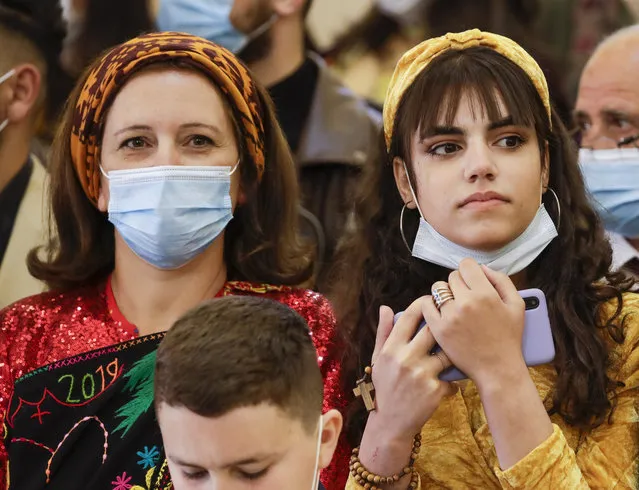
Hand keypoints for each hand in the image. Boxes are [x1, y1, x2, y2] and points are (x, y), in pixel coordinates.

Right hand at [368, 297, 454, 440]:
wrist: (390, 423)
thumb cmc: (385, 387)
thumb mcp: (378, 359)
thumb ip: (383, 332)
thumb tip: (385, 307)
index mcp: (391, 349)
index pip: (410, 316)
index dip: (424, 304)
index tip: (432, 301)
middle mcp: (405, 359)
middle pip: (433, 330)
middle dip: (443, 326)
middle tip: (450, 325)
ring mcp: (421, 374)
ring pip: (447, 353)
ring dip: (451, 354)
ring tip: (452, 357)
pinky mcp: (435, 390)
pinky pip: (451, 378)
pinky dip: (452, 381)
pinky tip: (447, 386)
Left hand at [423, 258, 525, 388]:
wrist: (497, 369)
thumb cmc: (509, 337)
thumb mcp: (516, 305)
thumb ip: (501, 280)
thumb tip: (482, 268)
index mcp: (485, 294)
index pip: (466, 265)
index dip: (469, 271)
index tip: (471, 281)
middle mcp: (466, 302)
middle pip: (452, 277)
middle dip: (459, 284)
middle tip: (465, 297)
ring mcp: (450, 315)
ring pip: (438, 288)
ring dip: (445, 293)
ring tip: (453, 304)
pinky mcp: (438, 328)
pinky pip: (426, 305)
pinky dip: (431, 305)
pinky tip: (441, 311)